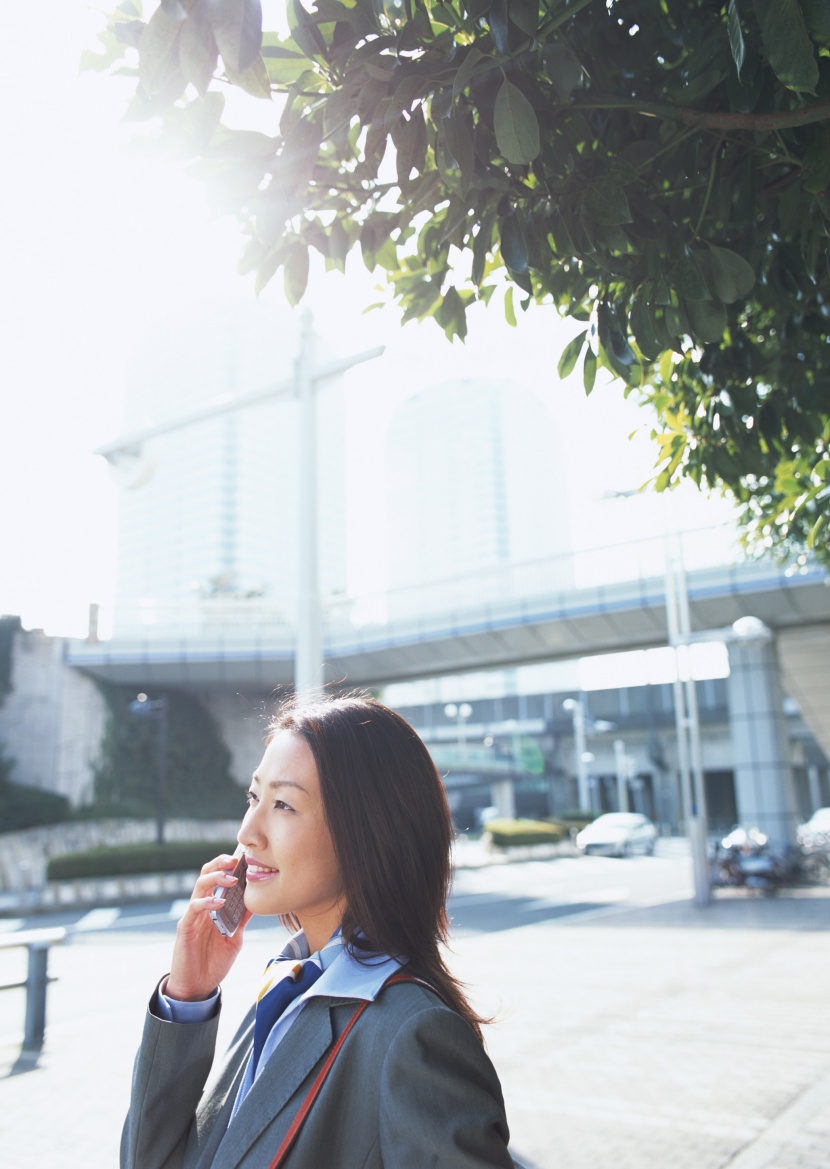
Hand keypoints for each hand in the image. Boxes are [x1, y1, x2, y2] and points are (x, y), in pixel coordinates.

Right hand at [165, 853, 252, 1001]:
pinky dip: (206, 902)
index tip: (245, 857)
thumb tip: (257, 902)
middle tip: (235, 859)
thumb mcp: (234, 938)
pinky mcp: (185, 928)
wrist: (197, 987)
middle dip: (220, 864)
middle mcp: (202, 907)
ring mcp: (193, 916)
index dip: (229, 866)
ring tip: (231, 879)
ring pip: (199, 886)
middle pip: (206, 875)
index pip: (219, 878)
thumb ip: (242, 920)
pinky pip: (193, 909)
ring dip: (215, 878)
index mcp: (213, 906)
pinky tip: (219, 902)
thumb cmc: (214, 962)